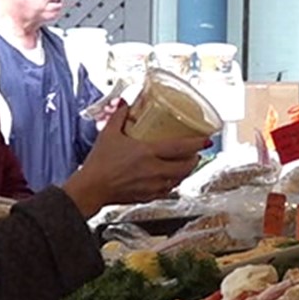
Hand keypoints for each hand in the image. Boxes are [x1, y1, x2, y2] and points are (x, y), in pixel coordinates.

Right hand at [62, 104, 206, 216]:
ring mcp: (152, 186)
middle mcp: (154, 171)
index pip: (180, 148)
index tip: (207, 140)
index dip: (196, 144)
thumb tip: (125, 103)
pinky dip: (173, 183)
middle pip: (185, 166)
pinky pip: (168, 190)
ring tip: (186, 164)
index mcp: (147, 153)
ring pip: (179, 180)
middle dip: (195, 159)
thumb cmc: (99, 163)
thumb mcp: (109, 134)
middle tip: (197, 152)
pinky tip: (170, 179)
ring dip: (185, 172)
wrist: (91, 188)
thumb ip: (120, 117)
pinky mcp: (148, 196)